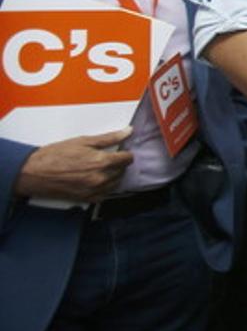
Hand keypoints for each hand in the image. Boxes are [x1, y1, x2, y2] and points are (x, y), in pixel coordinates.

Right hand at [14, 127, 133, 201]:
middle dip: (118, 164)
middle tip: (106, 158)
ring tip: (99, 168)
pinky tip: (95, 179)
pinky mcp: (87, 199)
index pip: (127, 159)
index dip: (125, 153)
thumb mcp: (83, 141)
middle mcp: (100, 178)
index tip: (120, 151)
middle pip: (122, 171)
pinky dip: (104, 187)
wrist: (34, 173)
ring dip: (113, 175)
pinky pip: (105, 194)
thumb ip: (109, 138)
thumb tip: (127, 131)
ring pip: (116, 183)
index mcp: (101, 162)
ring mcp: (94, 190)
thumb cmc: (54, 155)